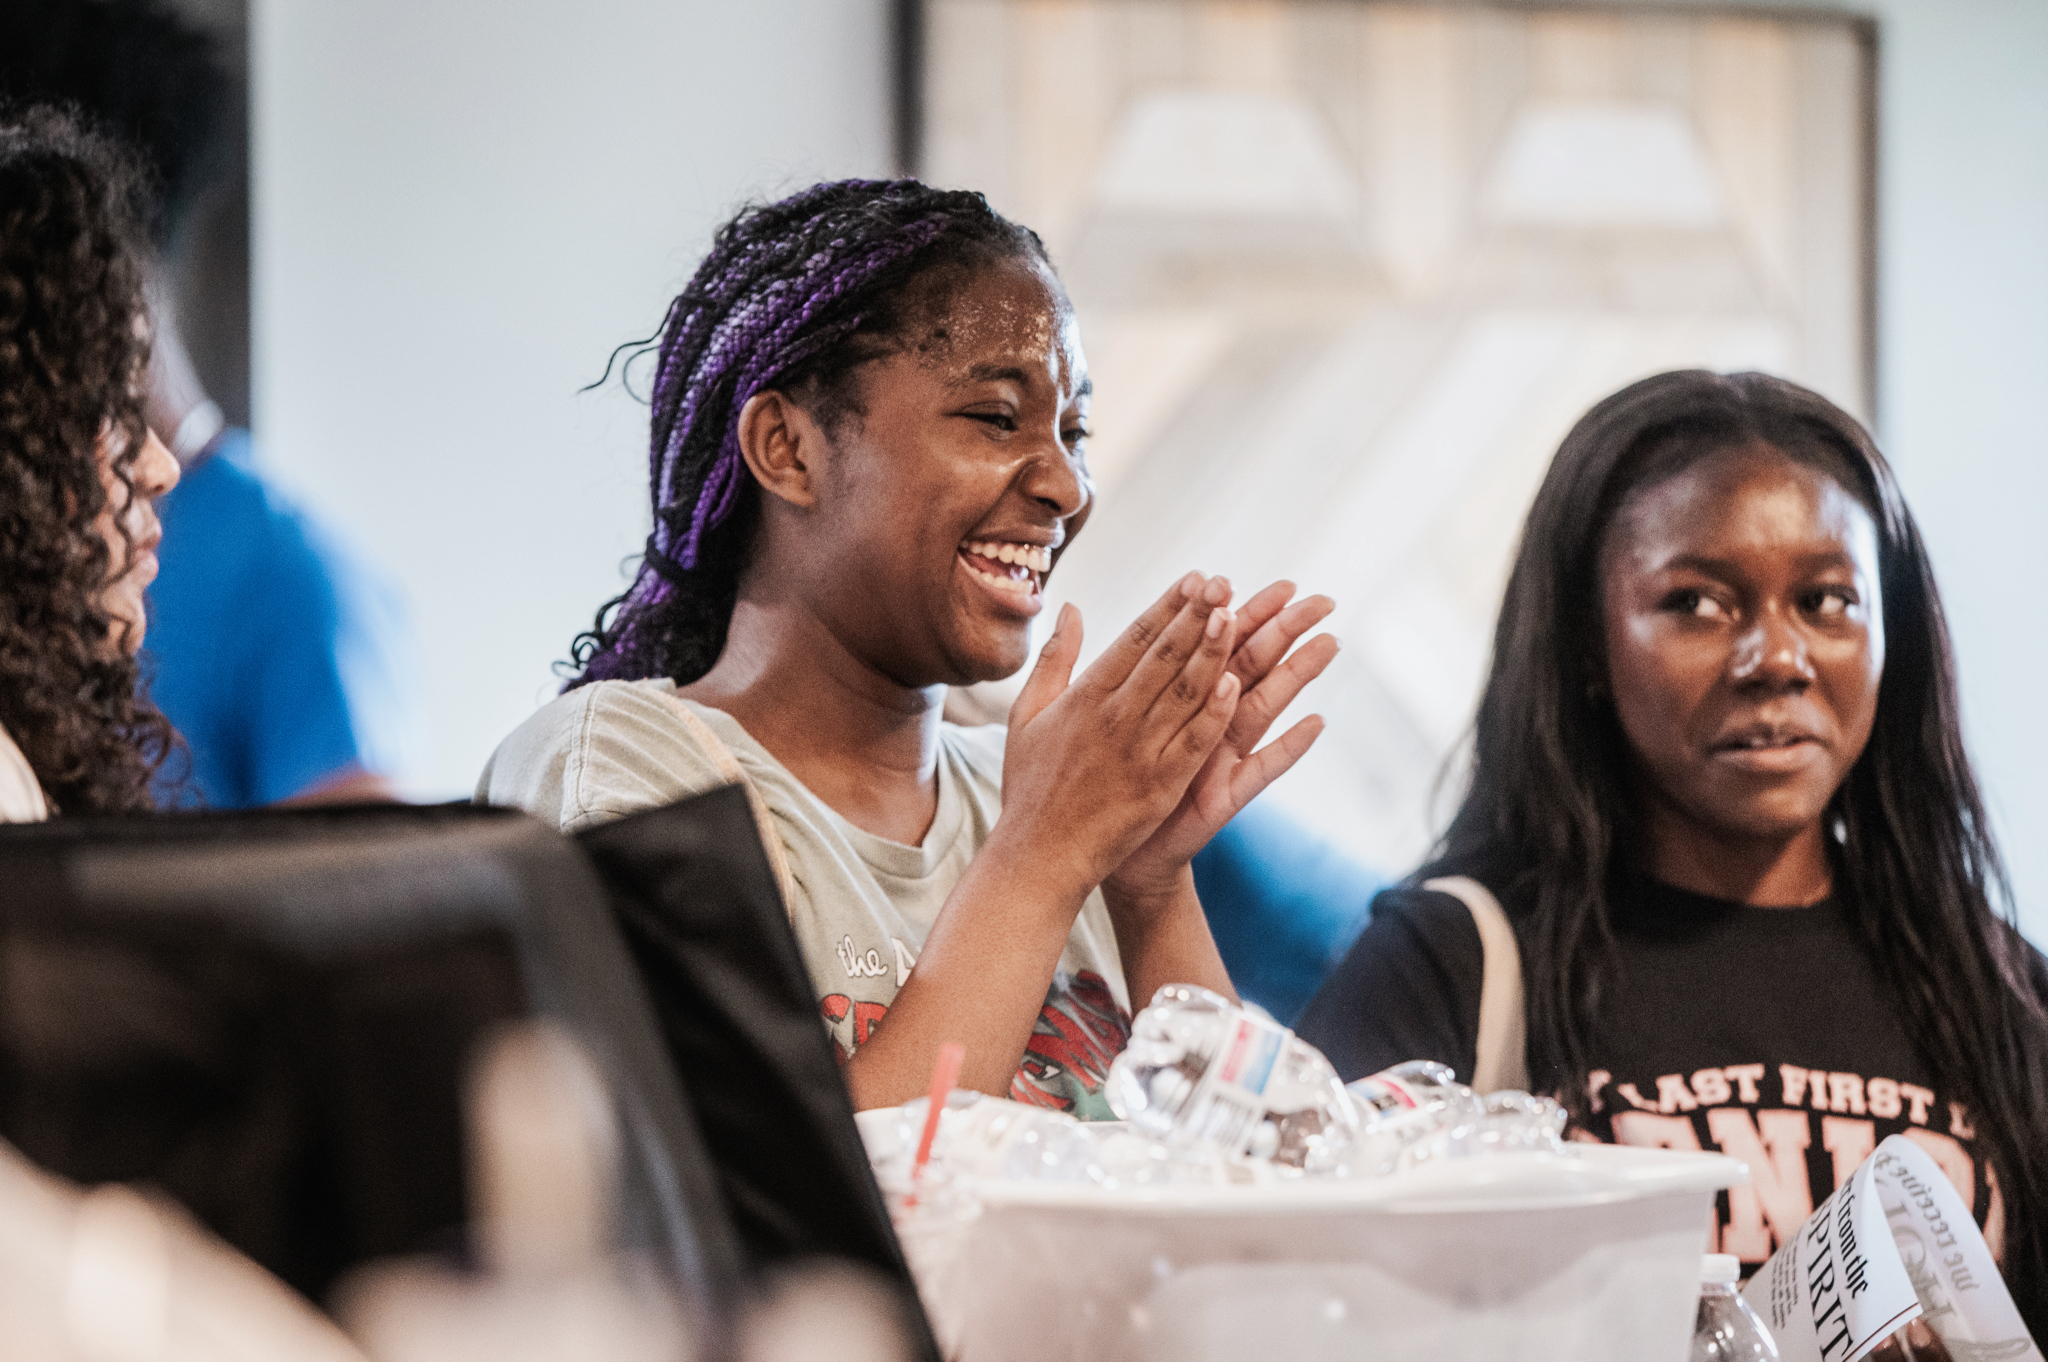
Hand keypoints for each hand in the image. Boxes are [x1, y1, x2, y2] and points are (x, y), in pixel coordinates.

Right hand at [991, 572, 1243, 900]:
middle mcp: (1113, 718)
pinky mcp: (1159, 788)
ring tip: (1236, 615)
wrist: (1038, 855)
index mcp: (1083, 697)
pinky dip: (1214, 712)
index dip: (1169, 605)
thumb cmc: (1030, 785)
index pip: (1135, 638)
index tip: (1197, 578)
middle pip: (1164, 656)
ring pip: (1183, 692)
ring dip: (1211, 652)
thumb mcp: (1027, 714)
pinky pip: (1192, 743)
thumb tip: (1070, 608)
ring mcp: (1138, 753)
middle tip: (1225, 582)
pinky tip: (1236, 683)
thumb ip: (1054, 659)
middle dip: (1197, 615)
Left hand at [1104, 580, 1336, 912]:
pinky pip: (1261, 770)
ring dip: (1297, 675)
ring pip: (1263, 707)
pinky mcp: (1222, 797)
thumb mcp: (1088, 715)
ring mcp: (1218, 758)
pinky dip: (1288, 748)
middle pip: (1248, 665)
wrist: (1089, 847)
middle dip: (1282, 630)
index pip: (1210, 643)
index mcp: (1175, 698)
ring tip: (1330, 643)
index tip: (1267, 580)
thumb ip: (1090, 664)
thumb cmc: (1097, 779)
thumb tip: (1072, 609)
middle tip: (1318, 598)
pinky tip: (1316, 723)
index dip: (1235, 611)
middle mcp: (1204, 723)